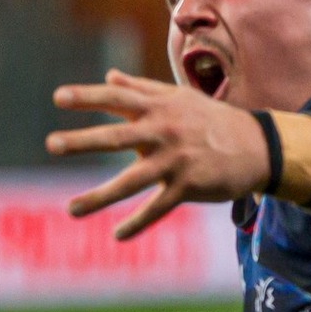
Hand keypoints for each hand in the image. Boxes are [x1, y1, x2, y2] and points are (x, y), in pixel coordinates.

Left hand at [46, 70, 270, 239]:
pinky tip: (117, 235)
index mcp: (159, 108)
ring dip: (100, 197)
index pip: (117, 98)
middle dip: (84, 141)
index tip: (58, 97)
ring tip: (71, 209)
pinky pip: (158, 208)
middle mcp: (164, 132)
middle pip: (118, 137)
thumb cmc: (212, 119)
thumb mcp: (180, 98)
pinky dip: (137, 223)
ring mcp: (176, 161)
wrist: (258, 146)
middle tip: (52, 144)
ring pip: (132, 181)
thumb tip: (108, 75)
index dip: (88, 97)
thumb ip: (141, 88)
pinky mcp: (188, 186)